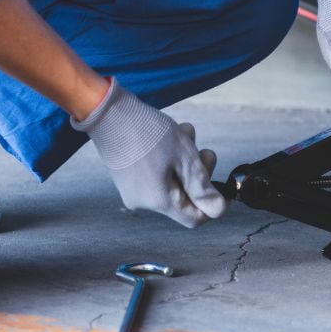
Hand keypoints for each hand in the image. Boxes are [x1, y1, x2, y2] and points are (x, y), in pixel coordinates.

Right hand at [71, 79, 227, 227]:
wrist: (107, 113)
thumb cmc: (147, 132)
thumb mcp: (184, 157)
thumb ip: (203, 187)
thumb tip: (218, 210)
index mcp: (159, 201)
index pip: (195, 218)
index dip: (213, 204)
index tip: (223, 184)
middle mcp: (143, 202)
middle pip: (184, 198)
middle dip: (199, 174)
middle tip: (205, 151)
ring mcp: (132, 190)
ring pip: (171, 181)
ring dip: (184, 159)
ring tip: (186, 132)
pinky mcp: (126, 177)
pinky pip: (155, 175)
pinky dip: (168, 158)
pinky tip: (171, 134)